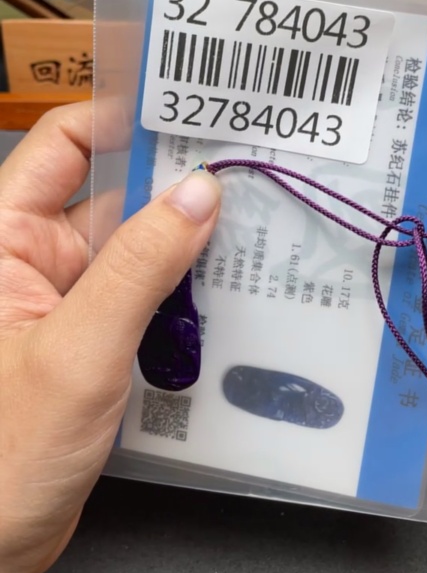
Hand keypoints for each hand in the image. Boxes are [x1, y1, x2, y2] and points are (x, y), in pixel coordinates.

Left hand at [0, 101, 220, 572]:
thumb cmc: (2, 457)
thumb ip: (138, 267)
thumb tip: (198, 194)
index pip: (64, 145)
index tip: (191, 115)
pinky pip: (146, 298)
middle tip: (246, 175)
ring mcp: (66, 302)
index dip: (122, 120)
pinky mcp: (93, 341)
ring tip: (254, 232)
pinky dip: (184, 295)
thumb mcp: (76, 351)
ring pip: (137, 249)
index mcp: (4, 239)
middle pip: (114, 194)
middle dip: (175, 188)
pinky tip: (231, 297)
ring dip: (187, 247)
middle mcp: (34, 259)